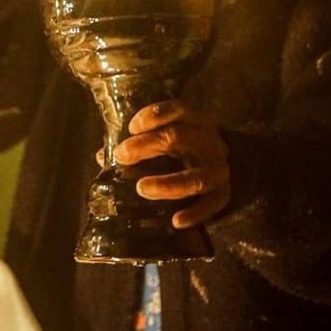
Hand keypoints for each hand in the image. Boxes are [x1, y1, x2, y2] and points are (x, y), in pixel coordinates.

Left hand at [114, 100, 229, 228]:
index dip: (154, 116)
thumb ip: (138, 143)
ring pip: (195, 178)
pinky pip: (209, 206)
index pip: (178, 110)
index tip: (131, 127)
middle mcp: (211, 142)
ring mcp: (219, 169)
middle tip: (122, 155)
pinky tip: (175, 221)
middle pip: (179, 138)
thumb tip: (104, 157)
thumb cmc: (184, 149)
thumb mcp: (167, 139)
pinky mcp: (223, 194)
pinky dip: (193, 214)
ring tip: (141, 188)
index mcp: (196, 121)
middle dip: (147, 146)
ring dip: (167, 184)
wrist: (226, 165)